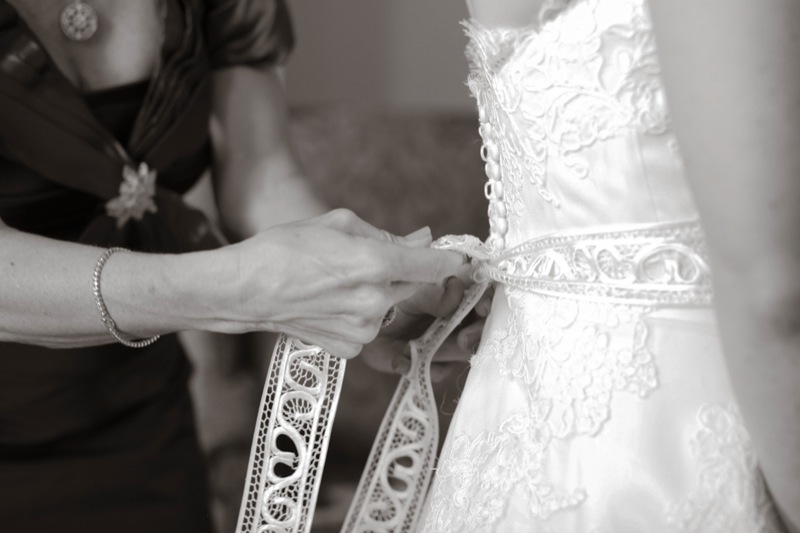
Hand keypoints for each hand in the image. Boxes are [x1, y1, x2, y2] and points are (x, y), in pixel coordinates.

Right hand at [218, 209, 464, 357]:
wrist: (246, 290)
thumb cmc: (286, 249)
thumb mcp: (339, 224)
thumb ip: (387, 235)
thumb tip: (422, 240)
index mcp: (374, 263)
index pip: (433, 265)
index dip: (452, 260)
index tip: (465, 259)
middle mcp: (374, 301)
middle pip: (412, 284)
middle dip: (404, 271)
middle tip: (372, 259)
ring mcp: (363, 329)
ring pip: (390, 306)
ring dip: (378, 293)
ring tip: (338, 281)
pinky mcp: (351, 348)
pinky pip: (370, 326)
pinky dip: (360, 314)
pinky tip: (331, 303)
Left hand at [362, 281, 494, 382]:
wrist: (359, 320)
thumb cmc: (390, 296)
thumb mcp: (411, 289)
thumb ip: (435, 293)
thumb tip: (458, 289)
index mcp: (458, 292)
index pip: (487, 296)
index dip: (491, 303)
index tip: (483, 308)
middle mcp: (459, 318)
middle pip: (482, 328)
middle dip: (475, 334)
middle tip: (463, 339)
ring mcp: (447, 341)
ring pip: (462, 352)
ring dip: (443, 352)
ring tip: (417, 348)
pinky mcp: (431, 362)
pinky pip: (439, 371)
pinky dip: (422, 368)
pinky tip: (402, 360)